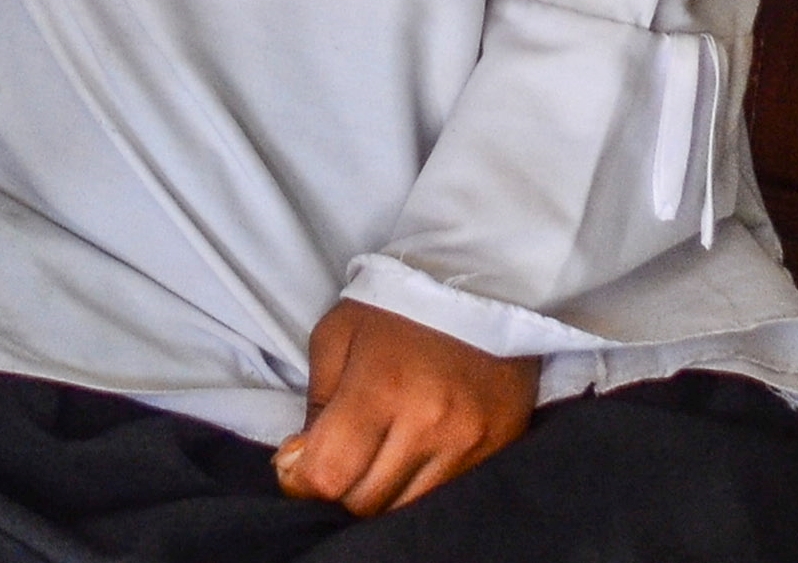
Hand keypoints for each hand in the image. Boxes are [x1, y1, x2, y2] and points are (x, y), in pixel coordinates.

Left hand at [274, 302, 535, 514]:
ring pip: (404, 510)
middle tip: (343, 450)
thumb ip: (314, 403)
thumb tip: (300, 463)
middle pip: (365, 502)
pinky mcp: (498, 450)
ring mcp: (470, 442)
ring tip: (381, 449)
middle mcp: (431, 422)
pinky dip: (419, 486)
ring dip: (382, 489)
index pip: (328, 475)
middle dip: (343, 483)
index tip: (299, 461)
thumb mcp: (337, 335)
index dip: (300, 478)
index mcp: (383, 386)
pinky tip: (414, 452)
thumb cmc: (397, 309)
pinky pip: (442, 498)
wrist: (483, 286)